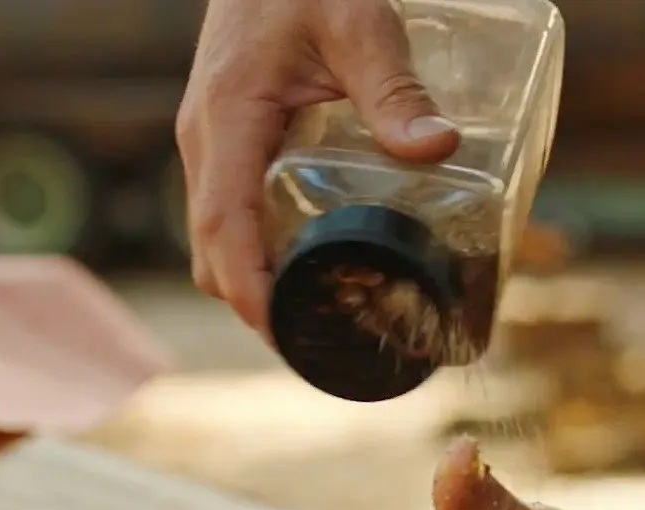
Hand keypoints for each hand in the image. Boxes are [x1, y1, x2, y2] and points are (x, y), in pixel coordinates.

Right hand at [177, 0, 460, 330]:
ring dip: (253, 282)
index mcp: (227, 119)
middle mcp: (206, 139)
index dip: (249, 291)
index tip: (284, 333)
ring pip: (214, 236)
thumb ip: (395, 87)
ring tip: (317, 314)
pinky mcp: (226, 138)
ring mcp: (210, 140)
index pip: (222, 228)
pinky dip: (254, 250)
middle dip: (256, 305)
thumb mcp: (359, 21)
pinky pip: (228, 211)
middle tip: (320, 342)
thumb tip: (438, 148)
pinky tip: (305, 261)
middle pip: (212, 250)